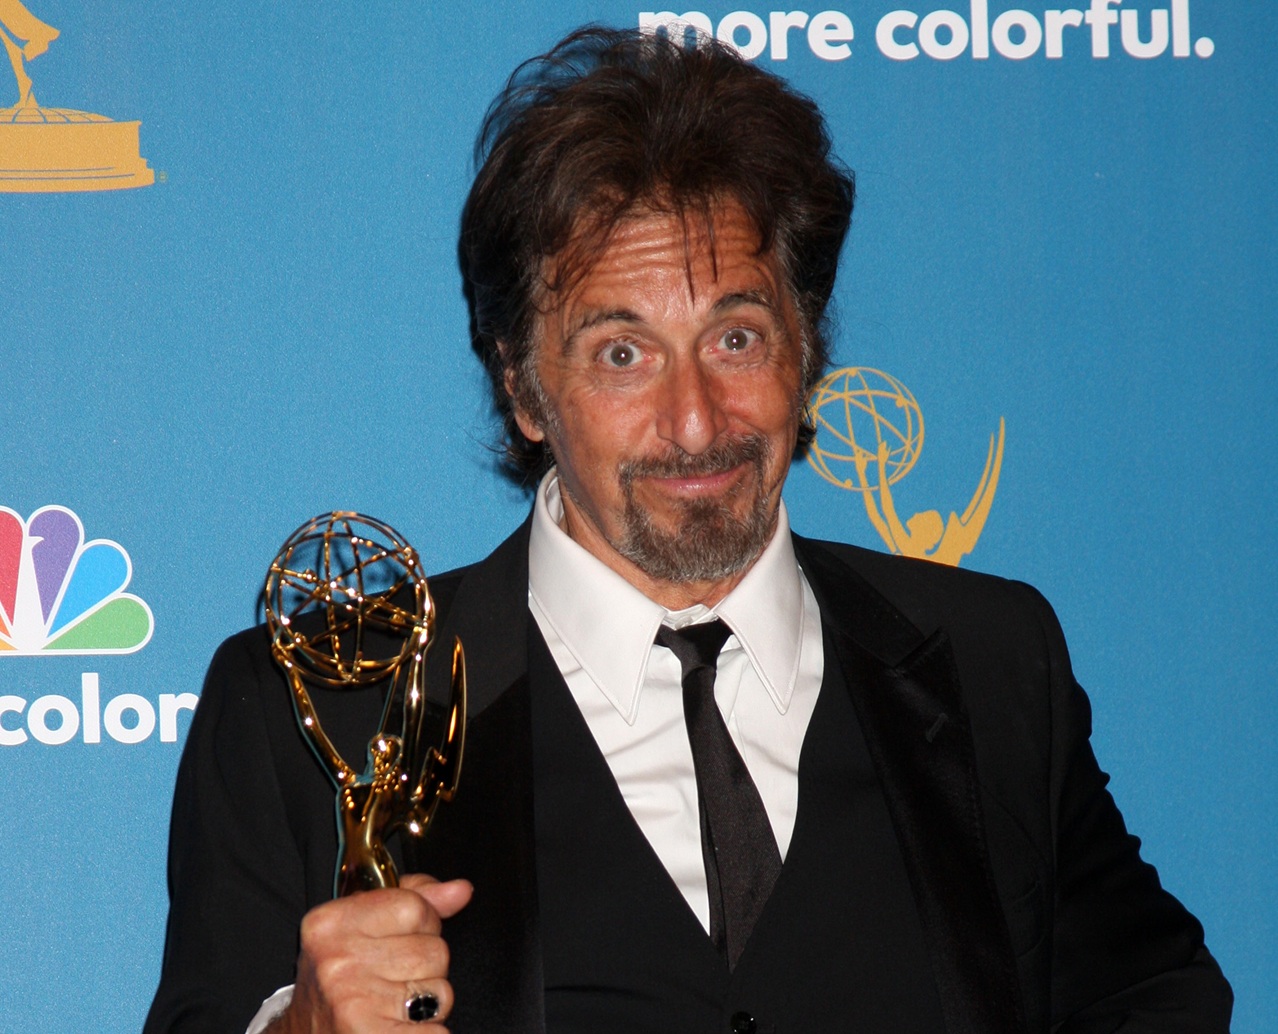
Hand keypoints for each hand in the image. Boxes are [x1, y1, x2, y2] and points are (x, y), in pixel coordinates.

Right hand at [270, 874, 472, 1032]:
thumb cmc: (339, 981)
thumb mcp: (360, 926)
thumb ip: (414, 898)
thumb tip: (461, 890)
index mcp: (332, 924)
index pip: (416, 907)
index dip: (423, 925)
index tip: (401, 941)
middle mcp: (337, 961)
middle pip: (434, 951)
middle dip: (428, 969)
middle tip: (394, 982)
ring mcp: (352, 1002)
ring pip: (441, 992)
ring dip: (430, 1004)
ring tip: (396, 1008)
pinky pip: (436, 1031)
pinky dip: (429, 1033)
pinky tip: (403, 1030)